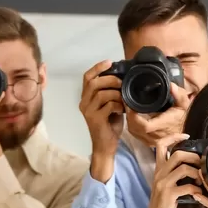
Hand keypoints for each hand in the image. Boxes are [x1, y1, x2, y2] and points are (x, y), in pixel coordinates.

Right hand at [79, 61, 124, 181]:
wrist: (105, 146)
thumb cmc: (109, 125)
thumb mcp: (110, 105)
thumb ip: (112, 93)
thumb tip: (123, 79)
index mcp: (86, 98)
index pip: (87, 77)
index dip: (97, 68)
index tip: (110, 62)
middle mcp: (84, 103)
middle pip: (93, 83)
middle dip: (110, 79)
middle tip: (122, 82)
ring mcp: (88, 111)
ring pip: (101, 93)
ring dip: (116, 94)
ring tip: (124, 99)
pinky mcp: (95, 119)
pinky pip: (108, 105)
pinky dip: (118, 105)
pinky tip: (122, 109)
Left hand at [125, 83, 190, 145]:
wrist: (188, 128)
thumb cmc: (185, 116)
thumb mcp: (184, 103)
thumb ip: (179, 94)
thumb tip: (171, 86)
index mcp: (165, 125)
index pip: (145, 126)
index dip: (134, 116)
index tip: (130, 104)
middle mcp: (158, 135)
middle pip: (135, 129)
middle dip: (129, 116)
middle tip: (127, 103)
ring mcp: (153, 140)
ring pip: (134, 132)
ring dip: (129, 121)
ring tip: (129, 109)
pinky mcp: (151, 142)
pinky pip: (137, 135)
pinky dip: (132, 126)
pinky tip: (132, 118)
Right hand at [142, 133, 202, 207]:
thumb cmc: (164, 204)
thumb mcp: (166, 185)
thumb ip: (175, 175)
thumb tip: (193, 166)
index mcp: (159, 170)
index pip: (160, 145)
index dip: (173, 137)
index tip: (186, 135)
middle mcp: (159, 174)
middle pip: (177, 154)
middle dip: (193, 157)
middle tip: (201, 164)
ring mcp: (163, 184)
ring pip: (183, 168)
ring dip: (197, 173)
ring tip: (201, 181)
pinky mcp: (168, 195)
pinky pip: (187, 187)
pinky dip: (196, 189)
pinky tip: (198, 193)